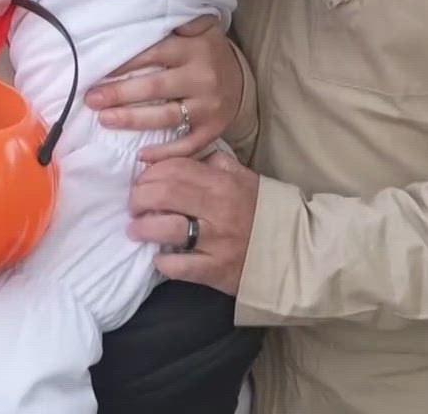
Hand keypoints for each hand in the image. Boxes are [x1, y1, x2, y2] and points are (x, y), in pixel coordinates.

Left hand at [85, 15, 242, 162]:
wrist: (241, 81)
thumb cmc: (207, 52)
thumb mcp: (200, 28)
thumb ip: (179, 19)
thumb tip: (150, 10)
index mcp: (194, 49)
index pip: (153, 55)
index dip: (124, 64)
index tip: (97, 71)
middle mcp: (202, 77)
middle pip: (155, 87)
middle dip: (120, 94)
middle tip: (92, 99)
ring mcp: (209, 106)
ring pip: (167, 116)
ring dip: (133, 120)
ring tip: (105, 120)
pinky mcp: (213, 129)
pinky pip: (188, 144)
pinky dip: (165, 152)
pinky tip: (141, 156)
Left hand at [127, 151, 259, 296]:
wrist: (293, 251)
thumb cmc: (262, 212)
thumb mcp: (245, 178)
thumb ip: (217, 164)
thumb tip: (186, 156)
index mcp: (222, 183)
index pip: (175, 168)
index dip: (150, 173)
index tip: (142, 181)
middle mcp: (217, 209)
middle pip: (163, 194)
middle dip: (139, 198)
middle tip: (134, 206)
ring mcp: (216, 241)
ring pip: (166, 229)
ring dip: (143, 228)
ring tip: (137, 230)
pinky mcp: (215, 270)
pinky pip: (177, 266)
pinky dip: (163, 262)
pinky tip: (160, 258)